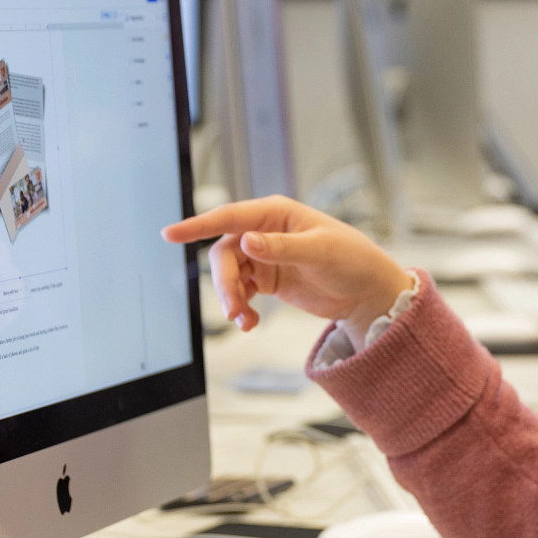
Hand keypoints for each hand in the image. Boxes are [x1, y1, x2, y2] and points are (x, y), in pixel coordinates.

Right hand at [162, 198, 410, 337]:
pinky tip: (249, 323)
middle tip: (233, 309)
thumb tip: (248, 241)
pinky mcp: (267, 279)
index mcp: (275, 213)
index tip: (170, 234)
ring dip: (232, 299)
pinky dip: (241, 309)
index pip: (228, 217)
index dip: (197, 225)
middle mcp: (264, 232)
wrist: (368, 291)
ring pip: (229, 275)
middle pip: (224, 253)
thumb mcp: (320, 252)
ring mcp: (264, 256)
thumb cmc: (352, 260)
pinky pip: (240, 292)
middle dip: (224, 283)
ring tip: (244, 320)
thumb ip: (282, 247)